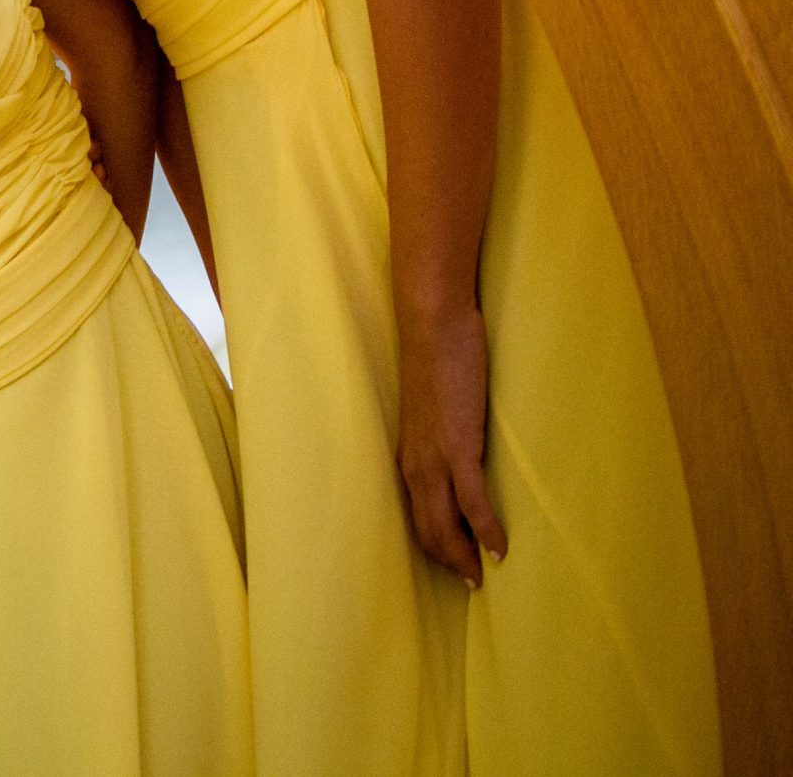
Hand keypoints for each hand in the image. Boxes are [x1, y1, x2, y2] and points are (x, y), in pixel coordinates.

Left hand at [396, 301, 506, 585]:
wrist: (433, 325)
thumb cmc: (438, 360)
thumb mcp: (437, 408)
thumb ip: (445, 432)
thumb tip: (465, 450)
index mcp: (409, 455)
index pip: (416, 515)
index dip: (433, 545)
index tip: (453, 566)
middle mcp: (414, 463)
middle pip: (426, 529)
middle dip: (448, 561)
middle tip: (472, 585)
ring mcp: (434, 457)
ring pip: (443, 524)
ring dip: (464, 557)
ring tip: (483, 579)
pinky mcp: (458, 446)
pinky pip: (471, 502)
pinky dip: (486, 531)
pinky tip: (501, 551)